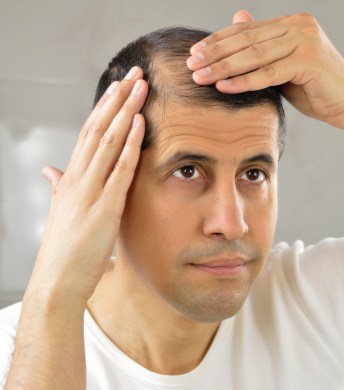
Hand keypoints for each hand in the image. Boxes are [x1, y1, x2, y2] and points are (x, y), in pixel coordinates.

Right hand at [25, 68, 147, 304]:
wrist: (57, 282)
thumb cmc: (65, 251)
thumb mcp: (62, 211)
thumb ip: (59, 186)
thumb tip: (50, 169)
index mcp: (71, 178)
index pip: (89, 132)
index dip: (105, 107)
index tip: (120, 86)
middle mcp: (78, 178)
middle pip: (98, 127)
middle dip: (118, 98)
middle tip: (135, 73)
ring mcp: (89, 190)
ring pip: (108, 140)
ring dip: (126, 110)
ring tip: (140, 86)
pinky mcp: (103, 206)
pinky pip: (119, 168)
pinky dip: (130, 143)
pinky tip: (140, 123)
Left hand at [186, 10, 343, 130]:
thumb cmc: (318, 91)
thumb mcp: (284, 68)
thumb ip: (262, 50)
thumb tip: (236, 21)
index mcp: (294, 23)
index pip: (248, 30)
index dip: (218, 41)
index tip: (195, 54)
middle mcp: (300, 26)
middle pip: (247, 39)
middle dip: (215, 53)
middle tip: (191, 65)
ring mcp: (306, 41)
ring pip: (254, 55)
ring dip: (223, 67)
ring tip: (200, 77)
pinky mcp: (310, 60)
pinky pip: (268, 72)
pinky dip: (244, 81)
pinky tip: (223, 87)